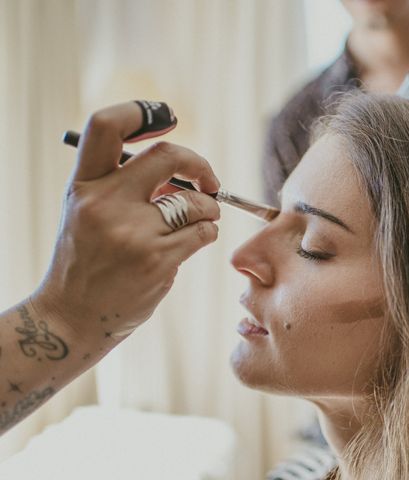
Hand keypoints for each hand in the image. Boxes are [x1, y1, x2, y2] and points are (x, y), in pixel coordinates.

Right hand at [30, 101, 220, 344]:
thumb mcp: (87, 212)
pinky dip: (208, 232)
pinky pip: (203, 232)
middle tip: (210, 181)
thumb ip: (123, 185)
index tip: (168, 119)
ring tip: (202, 219)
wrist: (72, 317)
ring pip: (195, 201)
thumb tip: (182, 170)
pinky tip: (198, 239)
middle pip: (167, 155)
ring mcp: (132, 233)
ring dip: (209, 208)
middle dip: (199, 164)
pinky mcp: (157, 260)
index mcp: (84, 185)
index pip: (106, 126)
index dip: (141, 111)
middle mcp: (105, 203)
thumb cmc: (87, 260)